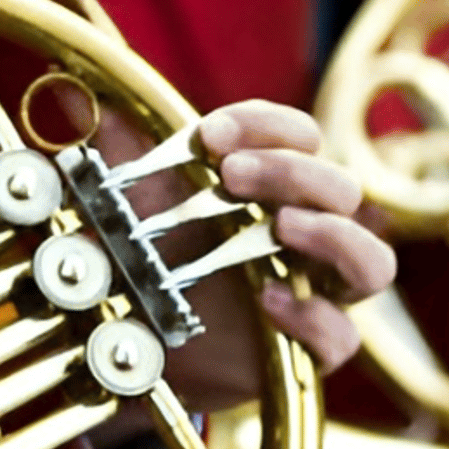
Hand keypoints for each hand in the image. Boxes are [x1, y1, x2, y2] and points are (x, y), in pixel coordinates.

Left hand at [91, 100, 394, 418]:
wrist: (135, 346)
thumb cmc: (146, 264)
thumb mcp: (125, 206)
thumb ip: (114, 153)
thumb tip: (76, 97)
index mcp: (274, 188)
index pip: (300, 137)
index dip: (263, 126)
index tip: (207, 135)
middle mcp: (309, 235)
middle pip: (343, 189)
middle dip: (290, 172)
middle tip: (232, 175)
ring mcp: (316, 293)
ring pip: (373, 261)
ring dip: (333, 235)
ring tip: (282, 226)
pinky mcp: (308, 350)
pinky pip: (343, 338)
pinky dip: (314, 318)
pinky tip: (268, 300)